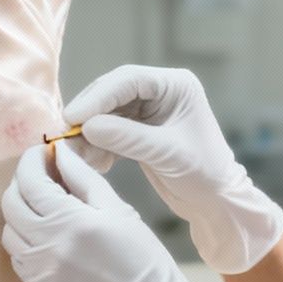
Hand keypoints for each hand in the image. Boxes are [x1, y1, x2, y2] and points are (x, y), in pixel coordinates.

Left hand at [0, 144, 247, 281]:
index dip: (31, 160)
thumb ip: (83, 177)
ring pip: (9, 232)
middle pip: (10, 204)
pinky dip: (25, 240)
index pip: (30, 180)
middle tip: (41, 176)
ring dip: (19, 213)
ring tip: (42, 206)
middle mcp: (46, 246)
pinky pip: (18, 258)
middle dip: (21, 183)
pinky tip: (46, 235)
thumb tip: (60, 151)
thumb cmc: (140, 254)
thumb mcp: (117, 208)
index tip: (42, 152)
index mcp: (69, 220)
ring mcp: (39, 271)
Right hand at [63, 65, 282, 273]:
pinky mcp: (139, 131)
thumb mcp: (166, 153)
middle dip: (89, 115)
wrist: (216, 201)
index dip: (98, 97)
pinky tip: (96, 164)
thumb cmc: (204, 173)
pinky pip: (109, 132)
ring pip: (106, 114)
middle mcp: (160, 92)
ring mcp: (148, 111)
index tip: (74, 117)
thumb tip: (87, 126)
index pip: (128, 80)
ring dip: (90, 134)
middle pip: (112, 93)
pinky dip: (98, 147)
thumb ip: (127, 138)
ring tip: (77, 155)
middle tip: (66, 134)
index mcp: (176, 86)